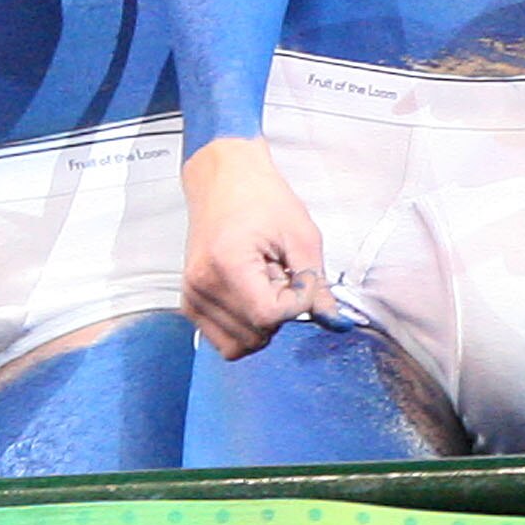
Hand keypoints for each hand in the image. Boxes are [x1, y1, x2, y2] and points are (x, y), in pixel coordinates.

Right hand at [181, 137, 339, 360]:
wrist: (224, 180)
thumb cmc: (261, 198)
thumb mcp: (301, 233)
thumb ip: (316, 282)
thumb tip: (333, 320)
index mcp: (227, 265)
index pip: (269, 315)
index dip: (296, 302)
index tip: (300, 277)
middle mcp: (202, 287)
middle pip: (256, 333)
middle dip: (280, 312)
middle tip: (281, 274)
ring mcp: (192, 298)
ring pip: (241, 345)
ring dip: (263, 322)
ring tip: (264, 282)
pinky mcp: (190, 304)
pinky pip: (224, 341)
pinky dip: (245, 327)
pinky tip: (251, 294)